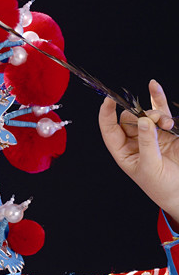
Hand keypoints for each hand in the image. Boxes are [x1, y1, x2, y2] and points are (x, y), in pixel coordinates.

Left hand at [98, 79, 178, 229]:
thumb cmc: (161, 186)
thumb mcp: (150, 167)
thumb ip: (147, 143)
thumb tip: (144, 120)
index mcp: (123, 152)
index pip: (109, 129)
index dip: (107, 114)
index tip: (109, 100)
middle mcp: (134, 142)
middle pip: (129, 119)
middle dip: (140, 115)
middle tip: (153, 120)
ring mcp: (150, 135)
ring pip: (145, 115)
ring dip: (155, 114)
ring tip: (166, 123)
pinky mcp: (166, 132)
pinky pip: (160, 111)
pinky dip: (157, 99)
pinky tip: (154, 87)